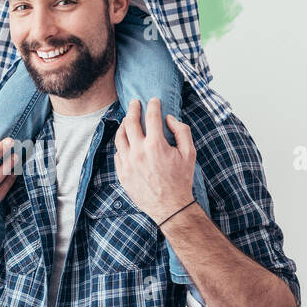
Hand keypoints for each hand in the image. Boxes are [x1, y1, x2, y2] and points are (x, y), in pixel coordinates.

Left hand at [113, 98, 196, 224]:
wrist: (170, 206)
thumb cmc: (181, 179)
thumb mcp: (189, 153)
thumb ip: (181, 131)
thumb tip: (169, 119)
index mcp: (156, 145)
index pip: (151, 116)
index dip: (153, 105)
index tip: (153, 100)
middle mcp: (138, 152)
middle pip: (130, 122)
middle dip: (133, 109)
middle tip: (134, 103)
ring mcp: (128, 163)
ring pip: (119, 137)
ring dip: (123, 125)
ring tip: (127, 120)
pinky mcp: (122, 174)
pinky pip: (117, 154)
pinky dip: (121, 144)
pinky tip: (126, 141)